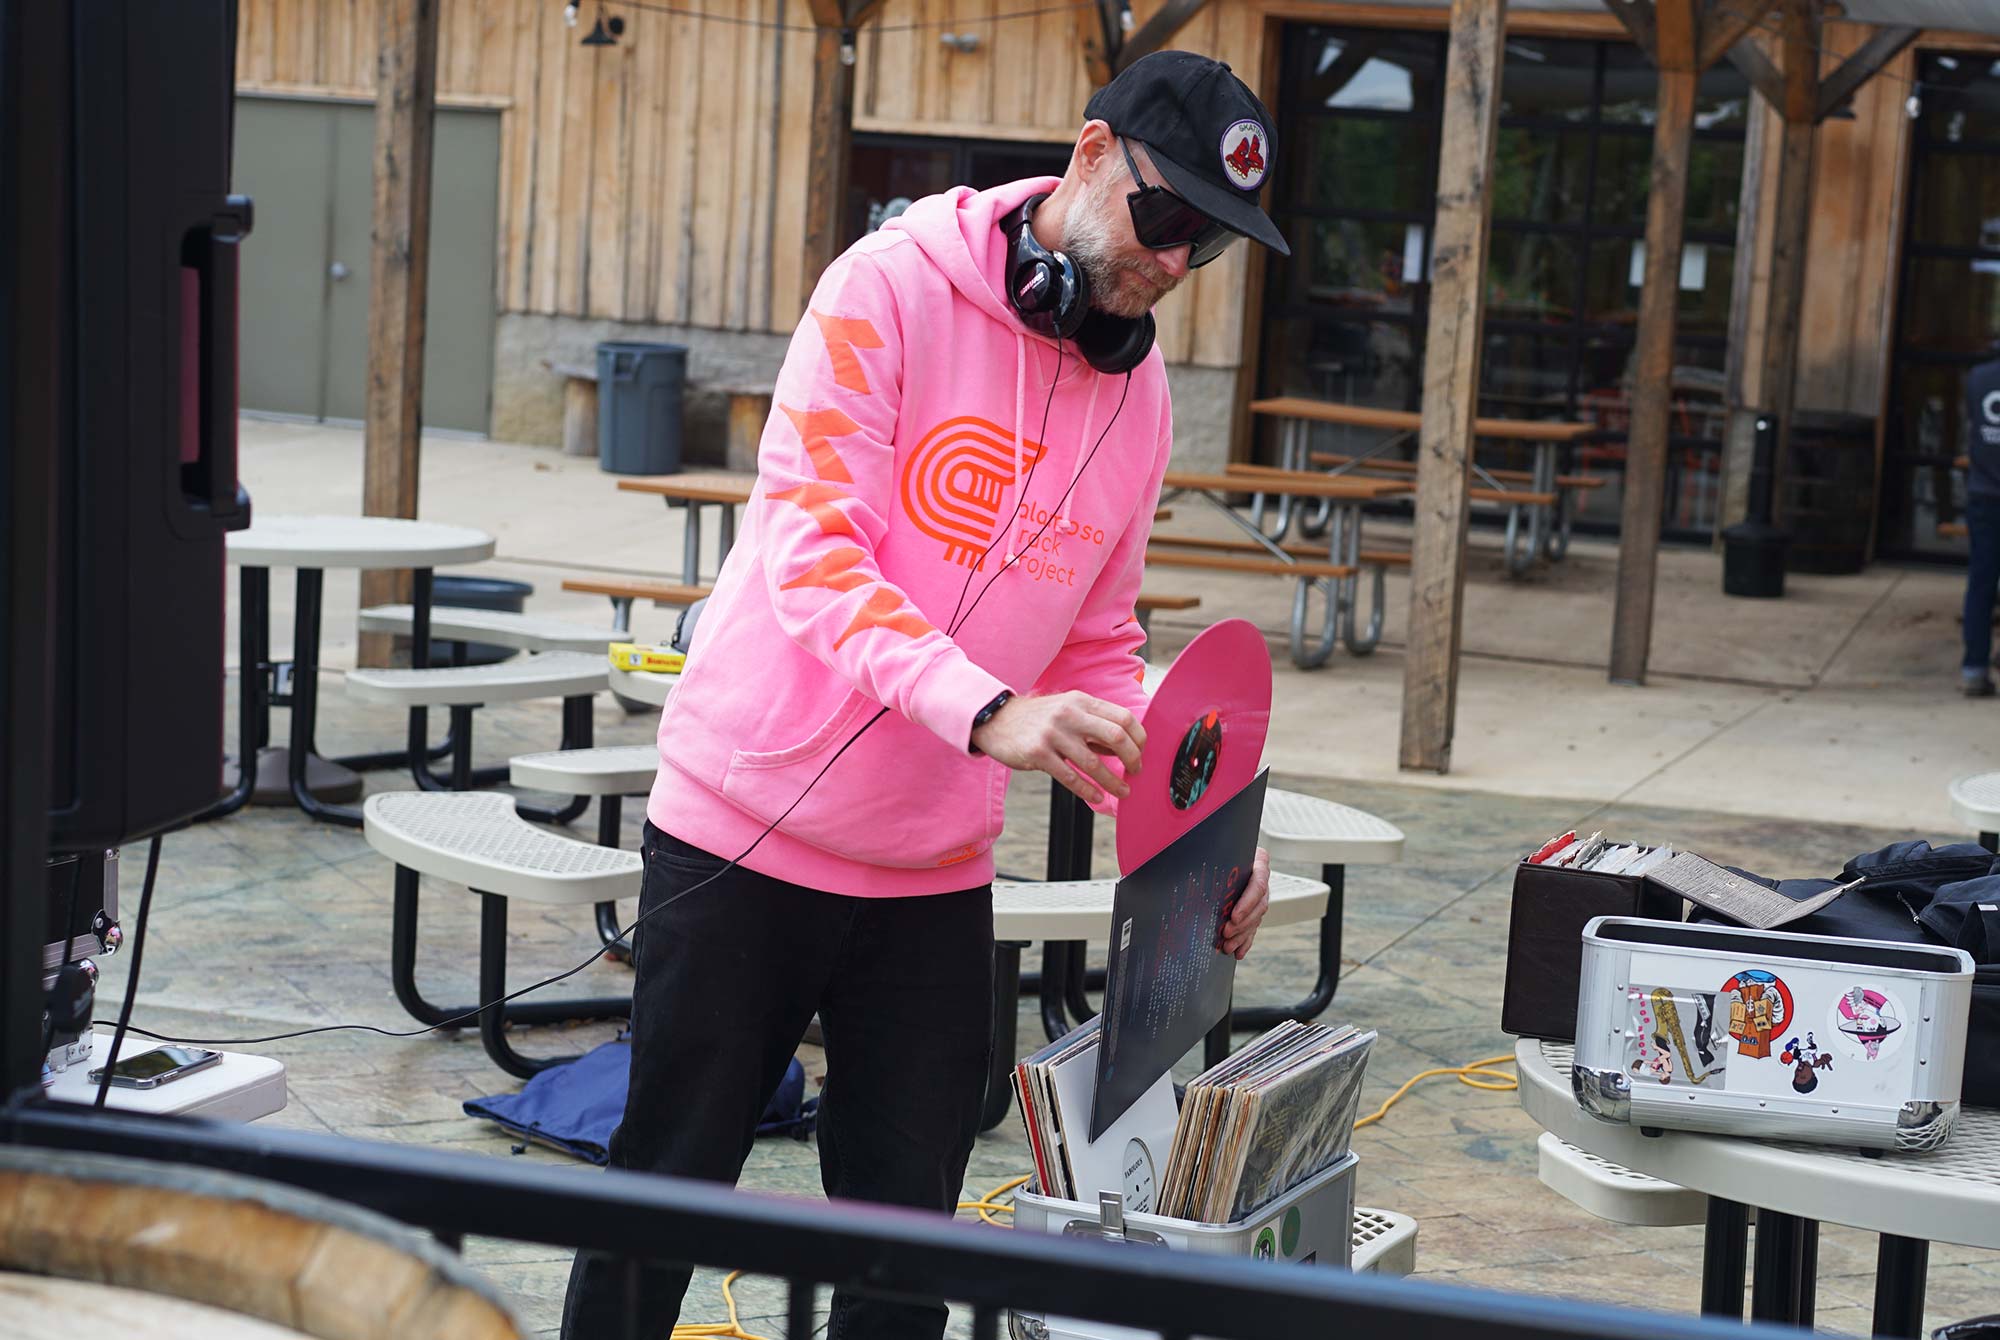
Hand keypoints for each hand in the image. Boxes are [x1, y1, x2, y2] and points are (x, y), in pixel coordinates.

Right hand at [969, 691, 1144, 804]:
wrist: (996, 720)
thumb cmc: (1037, 718)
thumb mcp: (1068, 710)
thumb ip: (1094, 725)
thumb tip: (1124, 747)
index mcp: (1081, 701)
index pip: (1123, 717)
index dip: (1139, 738)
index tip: (1141, 753)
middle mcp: (1069, 714)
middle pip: (1115, 736)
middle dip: (1132, 758)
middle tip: (1135, 772)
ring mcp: (1053, 733)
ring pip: (1093, 762)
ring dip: (1112, 782)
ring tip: (1122, 792)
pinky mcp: (1038, 753)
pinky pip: (1069, 776)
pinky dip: (1087, 790)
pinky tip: (1096, 797)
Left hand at [1218, 847, 1270, 959]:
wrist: (1227, 852)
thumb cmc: (1219, 851)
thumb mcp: (1218, 852)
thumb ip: (1212, 858)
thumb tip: (1186, 866)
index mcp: (1258, 862)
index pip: (1258, 884)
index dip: (1247, 903)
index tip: (1233, 916)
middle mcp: (1261, 878)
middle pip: (1259, 905)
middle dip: (1242, 923)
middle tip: (1226, 933)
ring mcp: (1260, 895)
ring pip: (1256, 919)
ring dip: (1241, 935)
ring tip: (1226, 945)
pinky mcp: (1255, 909)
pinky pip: (1254, 928)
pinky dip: (1245, 941)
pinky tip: (1237, 951)